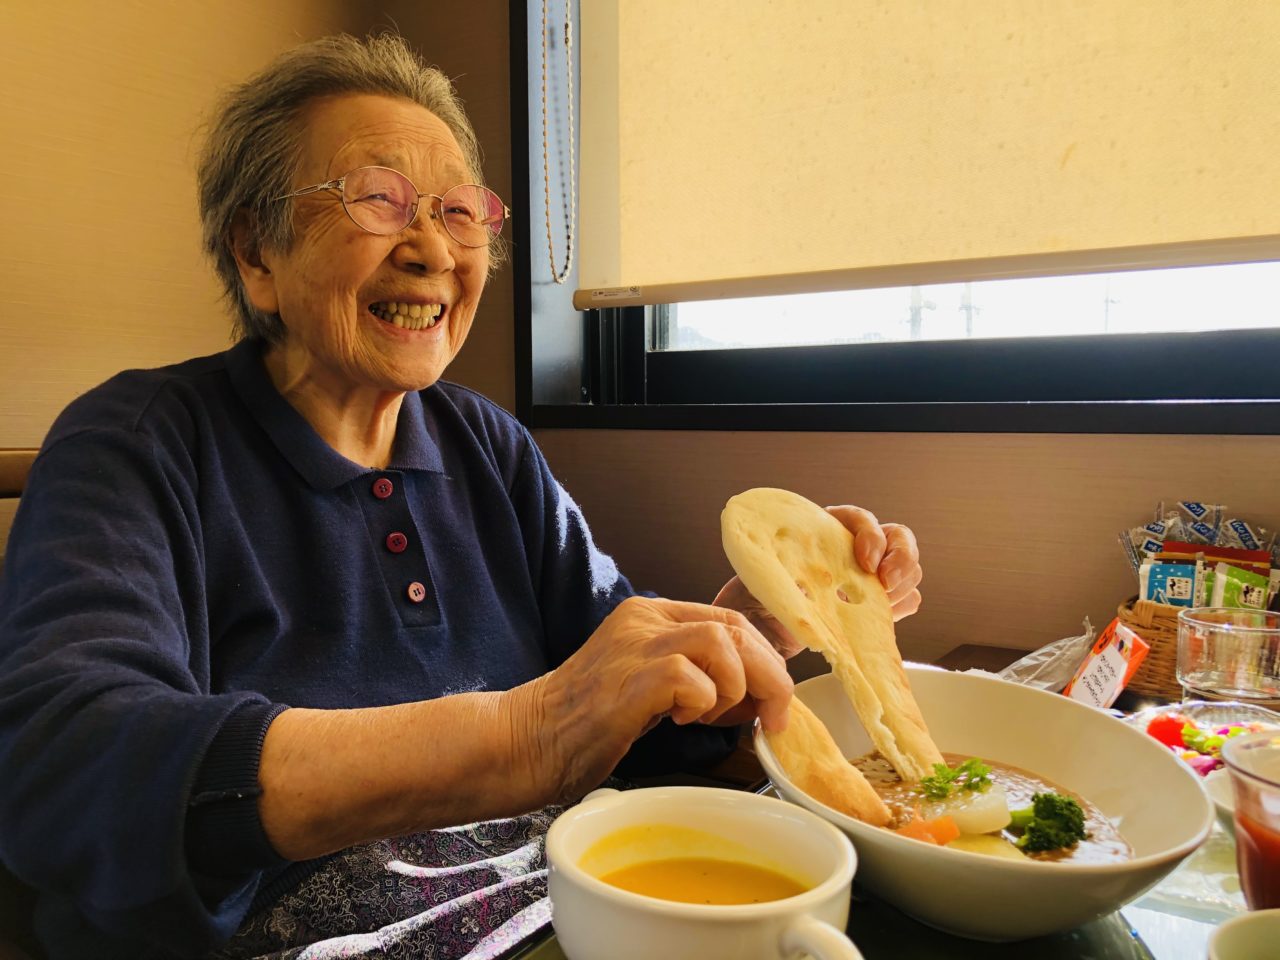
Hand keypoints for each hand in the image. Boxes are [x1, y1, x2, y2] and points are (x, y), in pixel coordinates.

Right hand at [517, 596, 793, 801]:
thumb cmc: (585, 724)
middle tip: (772, 717)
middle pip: (735, 628)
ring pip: (721, 642)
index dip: (764, 658)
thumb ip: (695, 680)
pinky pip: (692, 679)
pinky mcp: (628, 678)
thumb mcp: (648, 688)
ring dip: (734, 687)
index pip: (729, 620)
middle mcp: (645, 620)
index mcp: (650, 616)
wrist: (526, 740)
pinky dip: (702, 704)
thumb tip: (757, 699)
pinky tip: (679, 720)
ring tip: (709, 716)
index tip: (773, 700)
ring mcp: (635, 645)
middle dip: (769, 675)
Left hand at [713, 505, 922, 657]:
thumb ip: (785, 576)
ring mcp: (869, 577)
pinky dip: (900, 607)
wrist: (757, 630)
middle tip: (886, 583)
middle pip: (898, 538)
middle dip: (901, 558)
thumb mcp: (764, 580)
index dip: (870, 534)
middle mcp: (853, 549)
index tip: (864, 560)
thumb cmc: (754, 597)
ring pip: (908, 569)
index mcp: (826, 531)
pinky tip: (880, 619)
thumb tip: (804, 586)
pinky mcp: (877, 605)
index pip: (860, 519)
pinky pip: (906, 600)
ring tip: (882, 604)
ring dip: (903, 584)